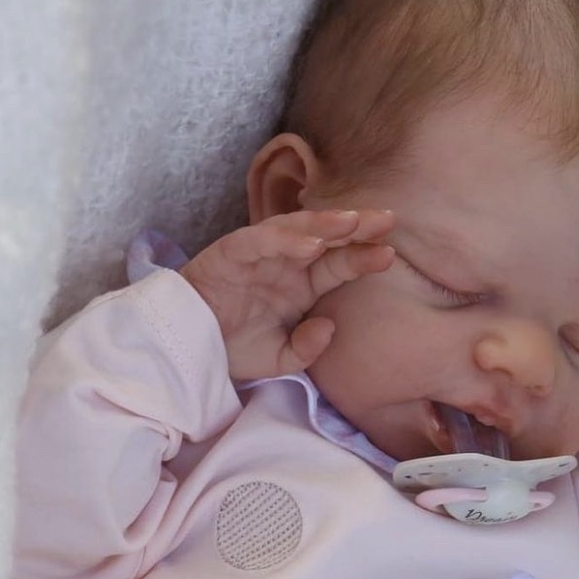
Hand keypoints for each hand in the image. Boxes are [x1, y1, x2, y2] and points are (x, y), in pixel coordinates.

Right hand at [183, 208, 394, 380]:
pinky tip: (309, 244)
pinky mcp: (232, 251)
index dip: (363, 256)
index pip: (338, 265)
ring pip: (296, 230)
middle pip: (326, 238)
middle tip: (388, 218)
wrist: (189, 350)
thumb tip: (329, 327)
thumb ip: (307, 349)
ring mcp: (260, 254)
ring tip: (352, 221)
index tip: (389, 254)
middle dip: (357, 226)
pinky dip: (285, 238)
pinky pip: (261, 239)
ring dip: (324, 223)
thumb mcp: (279, 360)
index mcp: (301, 285)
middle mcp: (285, 264)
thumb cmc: (233, 348)